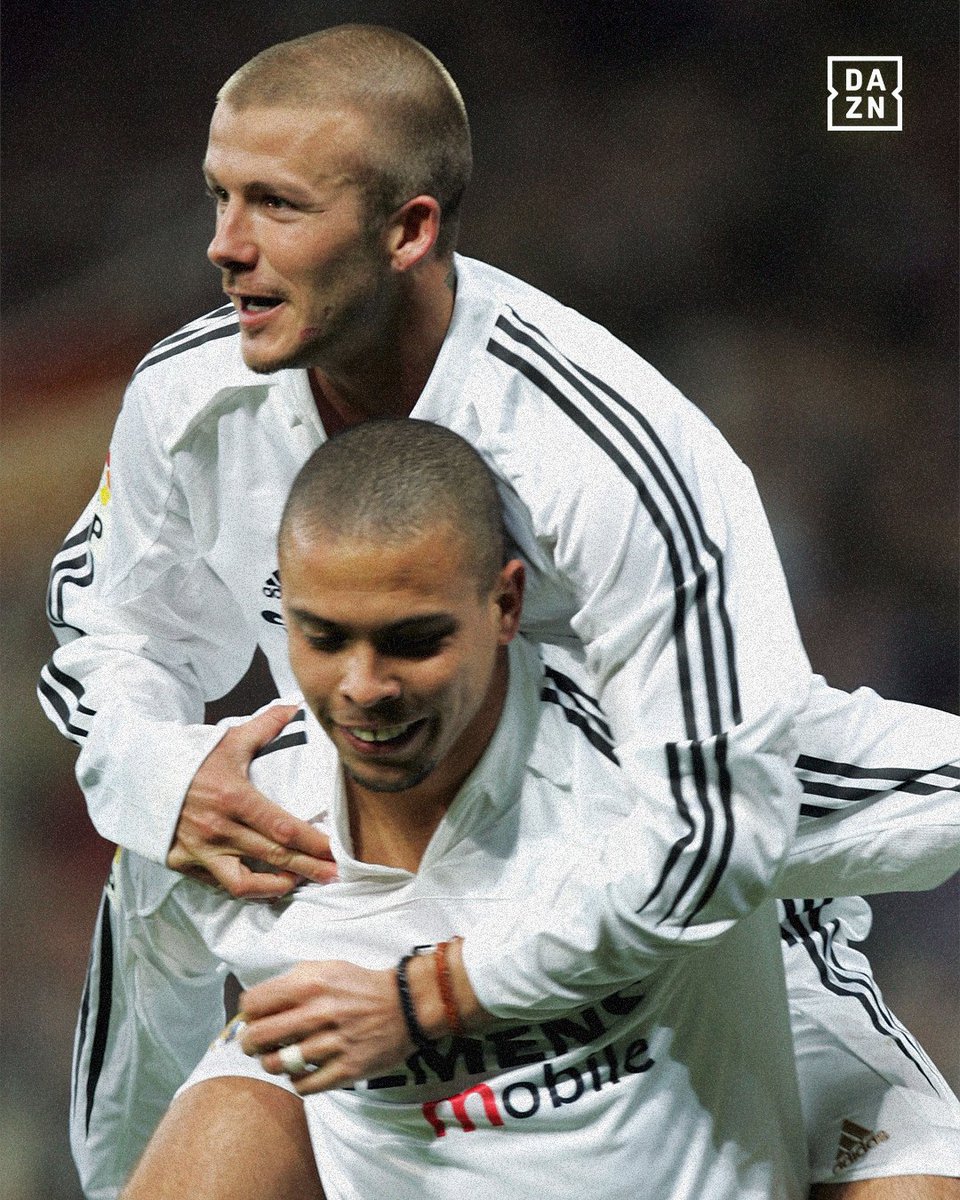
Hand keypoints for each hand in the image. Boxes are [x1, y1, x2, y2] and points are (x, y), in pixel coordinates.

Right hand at [166, 705, 336, 897]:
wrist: (137, 773)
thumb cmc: (188, 758)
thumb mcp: (228, 739)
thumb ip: (266, 726)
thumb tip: (296, 707)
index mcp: (234, 798)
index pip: (284, 827)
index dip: (313, 842)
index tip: (336, 850)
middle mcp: (218, 828)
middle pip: (274, 856)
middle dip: (309, 867)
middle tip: (334, 874)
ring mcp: (199, 850)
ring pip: (244, 882)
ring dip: (276, 886)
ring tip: (297, 882)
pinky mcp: (182, 862)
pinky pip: (217, 883)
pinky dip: (242, 886)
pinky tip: (261, 883)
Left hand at [239, 961, 412, 1093]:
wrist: (406, 1005)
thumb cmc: (360, 987)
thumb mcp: (326, 968)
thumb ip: (292, 981)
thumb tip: (258, 1001)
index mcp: (311, 984)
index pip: (254, 1003)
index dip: (248, 1012)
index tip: (253, 1018)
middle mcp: (319, 1013)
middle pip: (259, 1037)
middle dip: (249, 1044)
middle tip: (254, 1045)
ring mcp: (333, 1043)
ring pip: (277, 1065)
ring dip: (272, 1064)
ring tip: (278, 1058)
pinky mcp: (346, 1069)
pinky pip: (304, 1085)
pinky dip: (296, 1081)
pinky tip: (301, 1071)